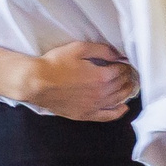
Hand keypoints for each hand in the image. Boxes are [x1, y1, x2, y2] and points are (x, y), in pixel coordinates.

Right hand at [20, 41, 136, 121]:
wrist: (37, 82)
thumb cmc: (56, 63)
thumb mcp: (79, 48)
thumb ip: (102, 50)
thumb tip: (118, 54)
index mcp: (102, 76)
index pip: (122, 71)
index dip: (125, 66)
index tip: (125, 63)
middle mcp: (101, 93)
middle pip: (122, 85)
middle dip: (127, 77)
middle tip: (128, 72)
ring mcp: (94, 106)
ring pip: (118, 100)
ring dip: (126, 92)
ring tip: (129, 85)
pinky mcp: (85, 114)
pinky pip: (107, 116)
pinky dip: (118, 112)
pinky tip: (124, 107)